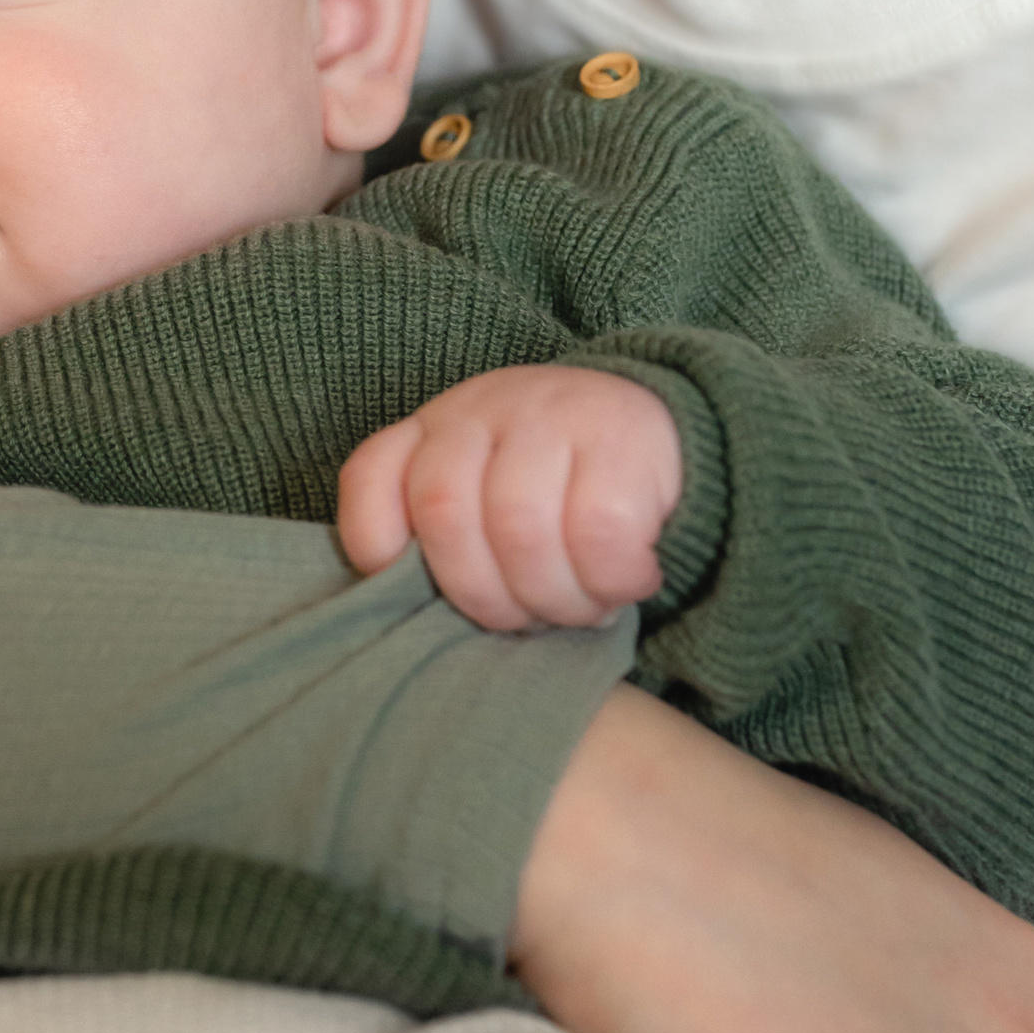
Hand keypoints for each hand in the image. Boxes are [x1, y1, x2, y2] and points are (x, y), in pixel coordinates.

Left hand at [338, 364, 682, 629]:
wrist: (662, 425)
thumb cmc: (560, 484)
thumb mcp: (488, 491)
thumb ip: (451, 534)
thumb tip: (422, 621)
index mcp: (435, 428)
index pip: (371, 477)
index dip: (376, 547)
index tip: (420, 597)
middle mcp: (481, 410)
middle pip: (446, 518)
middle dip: (486, 599)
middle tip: (531, 621)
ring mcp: (549, 414)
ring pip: (520, 527)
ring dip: (553, 597)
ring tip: (583, 610)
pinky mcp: (620, 437)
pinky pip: (599, 530)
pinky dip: (612, 579)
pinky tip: (630, 582)